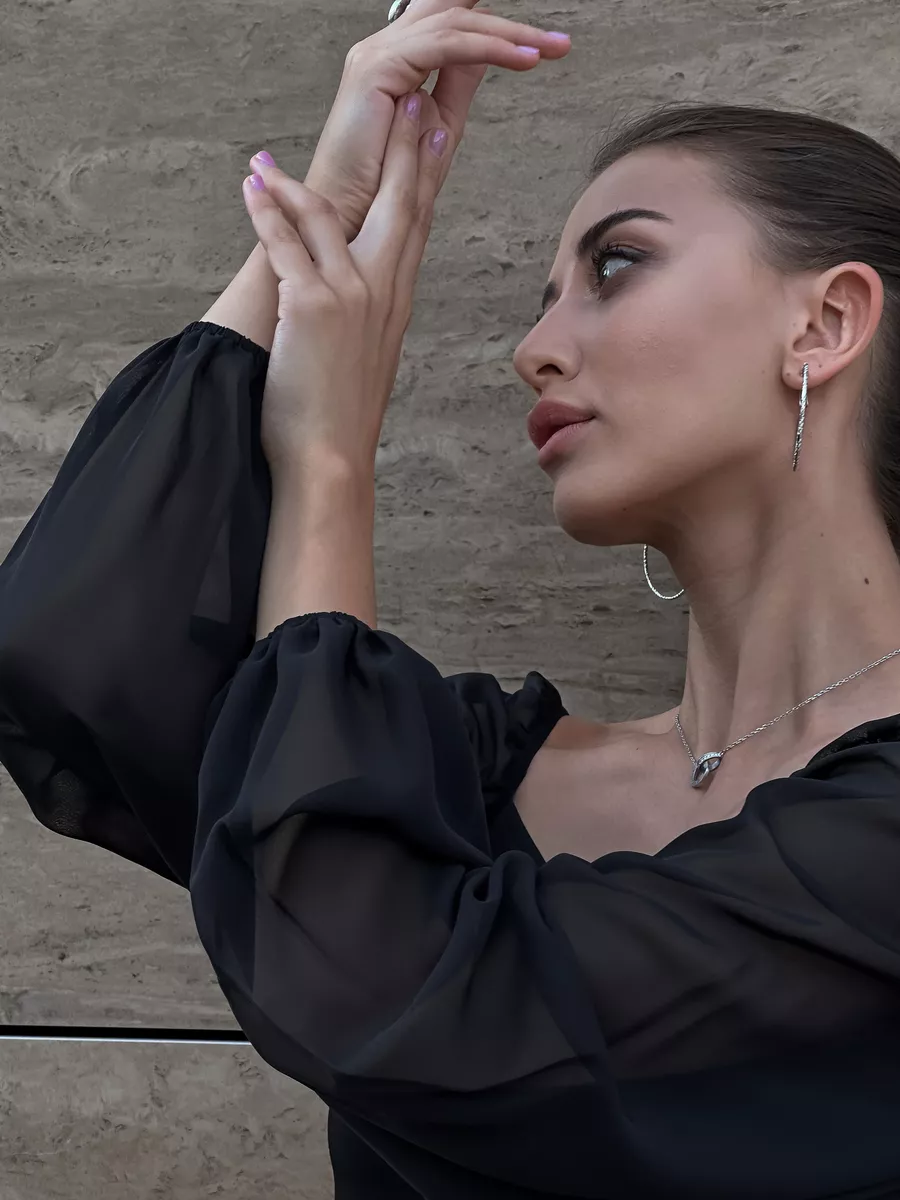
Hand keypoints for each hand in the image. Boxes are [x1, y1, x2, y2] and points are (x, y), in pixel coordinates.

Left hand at [242, 94, 447, 478]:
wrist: (332, 457)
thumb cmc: (343, 417)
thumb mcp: (369, 359)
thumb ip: (368, 318)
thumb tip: (355, 300)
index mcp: (398, 302)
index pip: (418, 222)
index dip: (426, 173)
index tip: (435, 132)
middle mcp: (384, 289)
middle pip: (400, 199)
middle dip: (404, 145)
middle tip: (410, 101)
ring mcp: (350, 293)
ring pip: (330, 211)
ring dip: (294, 181)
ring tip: (267, 161)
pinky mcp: (313, 304)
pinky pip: (284, 242)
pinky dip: (263, 211)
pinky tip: (250, 189)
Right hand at [306, 0, 570, 240]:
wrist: (348, 218)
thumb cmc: (384, 186)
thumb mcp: (439, 125)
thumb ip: (459, 83)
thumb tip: (488, 54)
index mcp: (397, 59)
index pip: (449, 17)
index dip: (492, 20)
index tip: (541, 38)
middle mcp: (384, 47)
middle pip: (452, 8)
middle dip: (508, 20)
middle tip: (558, 41)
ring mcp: (377, 54)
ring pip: (454, 23)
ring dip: (510, 34)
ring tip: (550, 49)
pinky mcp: (377, 69)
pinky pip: (444, 47)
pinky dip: (489, 49)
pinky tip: (524, 59)